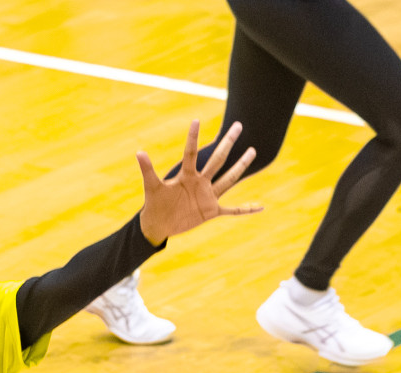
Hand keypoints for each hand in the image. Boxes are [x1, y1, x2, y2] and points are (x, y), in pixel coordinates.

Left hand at [136, 120, 261, 245]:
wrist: (158, 225)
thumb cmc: (154, 205)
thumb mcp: (152, 188)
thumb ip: (148, 171)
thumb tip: (139, 152)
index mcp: (186, 176)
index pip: (191, 153)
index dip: (193, 138)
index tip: (196, 120)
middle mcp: (200, 182)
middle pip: (217, 160)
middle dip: (228, 144)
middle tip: (239, 125)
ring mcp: (208, 196)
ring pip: (229, 179)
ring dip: (240, 166)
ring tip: (253, 151)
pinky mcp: (211, 212)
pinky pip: (233, 210)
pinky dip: (246, 209)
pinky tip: (261, 206)